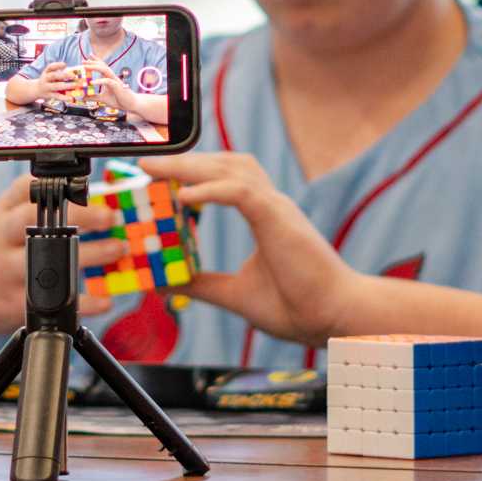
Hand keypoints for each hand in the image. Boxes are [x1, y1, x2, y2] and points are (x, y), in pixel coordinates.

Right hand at [0, 175, 124, 334]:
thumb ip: (38, 206)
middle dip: (76, 216)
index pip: (23, 190)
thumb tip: (96, 196)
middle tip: (110, 215)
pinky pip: (54, 302)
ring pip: (49, 263)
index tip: (86, 186)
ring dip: (89, 255)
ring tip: (117, 248)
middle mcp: (2, 240)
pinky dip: (83, 302)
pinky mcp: (16, 303)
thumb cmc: (0, 250)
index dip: (55, 187)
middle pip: (36, 222)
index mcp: (3, 215)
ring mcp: (8, 272)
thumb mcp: (7, 221)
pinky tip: (105, 298)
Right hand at [37, 63, 81, 94]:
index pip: (50, 67)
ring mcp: (47, 87)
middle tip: (74, 76)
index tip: (65, 65)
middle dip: (64, 75)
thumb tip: (74, 72)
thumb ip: (59, 73)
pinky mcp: (49, 95)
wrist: (36, 90)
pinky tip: (71, 98)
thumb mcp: (50, 74)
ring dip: (67, 85)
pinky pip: (57, 96)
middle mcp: (45, 79)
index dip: (57, 65)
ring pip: (56, 86)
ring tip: (75, 85)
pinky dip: (64, 98)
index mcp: (46, 72)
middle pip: (54, 76)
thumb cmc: (48, 80)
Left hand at [80, 61, 128, 108]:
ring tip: (86, 67)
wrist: (131, 105)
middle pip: (102, 66)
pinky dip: (99, 81)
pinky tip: (92, 82)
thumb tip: (83, 97)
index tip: (87, 57)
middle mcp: (112, 77)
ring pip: (105, 70)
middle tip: (83, 61)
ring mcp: (115, 81)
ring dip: (95, 67)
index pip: (102, 67)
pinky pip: (107, 81)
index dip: (95, 61)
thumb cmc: (119, 100)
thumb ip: (93, 97)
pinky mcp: (117, 86)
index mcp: (109, 78)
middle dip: (92, 62)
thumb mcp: (103, 99)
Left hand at [140, 152, 368, 347]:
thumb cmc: (298, 307)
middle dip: (184, 161)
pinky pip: (240, 192)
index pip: (224, 179)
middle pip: (223, 163)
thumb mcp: (234, 294)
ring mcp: (276, 208)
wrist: (335, 319)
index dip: (192, 173)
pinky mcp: (278, 219)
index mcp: (264, 216)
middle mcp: (270, 204)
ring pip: (230, 169)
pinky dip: (210, 189)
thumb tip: (164, 282)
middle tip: (146, 164)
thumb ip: (201, 284)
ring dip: (191, 166)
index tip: (157, 178)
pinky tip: (183, 196)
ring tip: (156, 171)